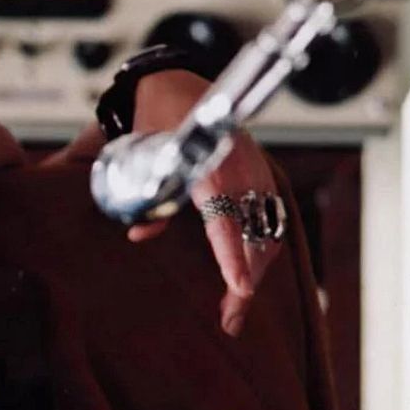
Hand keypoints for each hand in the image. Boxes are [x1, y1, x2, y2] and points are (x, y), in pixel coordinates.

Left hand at [124, 70, 281, 337]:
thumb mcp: (145, 157)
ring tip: (234, 310)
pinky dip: (263, 254)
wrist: (183, 88)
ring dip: (255, 274)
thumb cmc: (160, 123)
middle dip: (246, 282)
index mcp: (211, 167)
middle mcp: (242, 173)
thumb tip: (137, 235)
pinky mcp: (265, 179)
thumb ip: (150, 199)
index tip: (238, 287)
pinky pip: (273, 224)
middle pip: (256, 237)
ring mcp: (258, 176)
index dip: (232, 255)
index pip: (226, 220)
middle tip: (229, 321)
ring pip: (269, 236)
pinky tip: (248, 278)